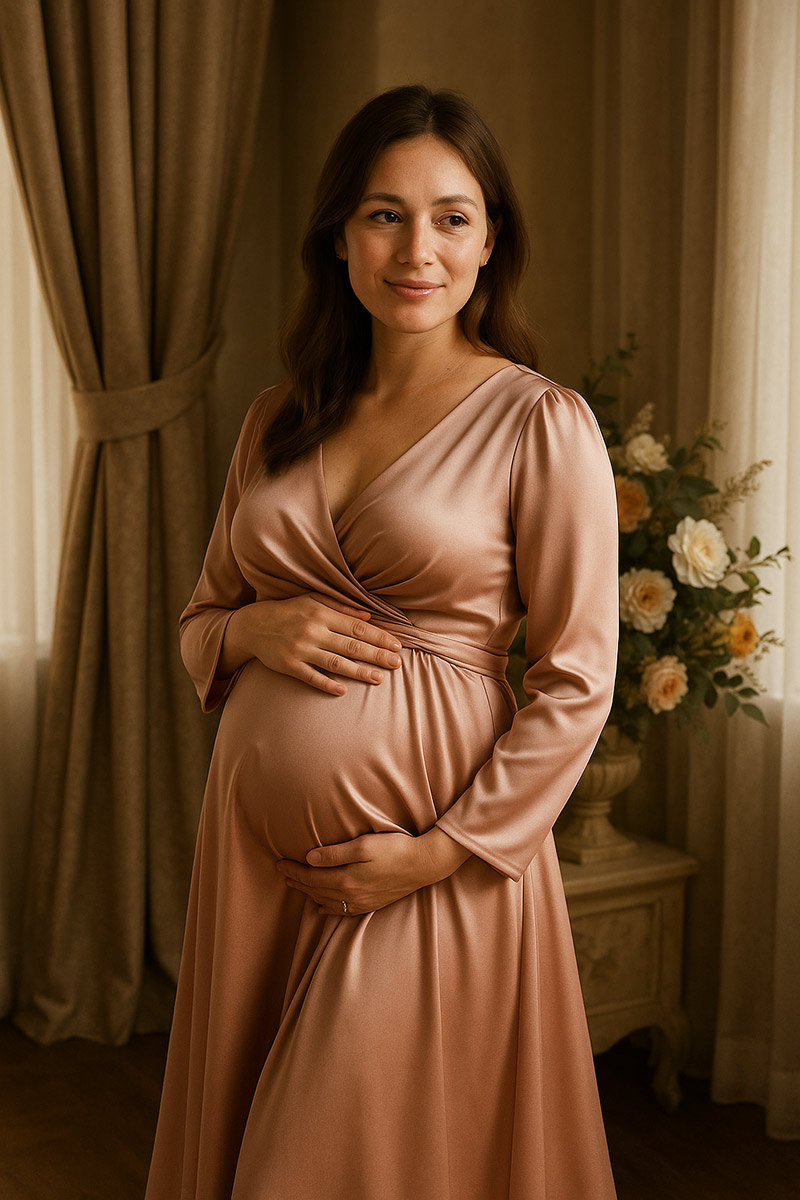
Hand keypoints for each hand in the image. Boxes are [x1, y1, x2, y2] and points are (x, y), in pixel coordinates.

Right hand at [220, 593, 402, 694]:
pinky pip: (311, 676)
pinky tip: (343, 691)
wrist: (252, 626)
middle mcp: (313, 631)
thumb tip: (368, 616)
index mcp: (321, 614)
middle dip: (376, 655)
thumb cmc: (288, 612)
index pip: (357, 627)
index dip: (379, 637)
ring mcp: (301, 650)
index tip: (396, 645)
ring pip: (336, 663)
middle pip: (351, 645)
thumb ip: (341, 607)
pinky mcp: (289, 666)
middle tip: (397, 664)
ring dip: (359, 671)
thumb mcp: (312, 601)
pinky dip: (327, 684)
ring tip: (379, 678)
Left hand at [276, 828, 471, 915]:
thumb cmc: (395, 849)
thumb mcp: (363, 845)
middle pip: (316, 890)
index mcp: (346, 879)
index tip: (279, 863)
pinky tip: (321, 907)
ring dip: (309, 893)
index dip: (293, 870)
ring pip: (326, 901)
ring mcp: (361, 903)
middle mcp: (351, 896)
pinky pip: (342, 911)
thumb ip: (335, 854)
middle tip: (282, 873)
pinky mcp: (371, 904)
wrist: (423, 864)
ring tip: (296, 886)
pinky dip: (328, 908)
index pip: (311, 876)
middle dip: (297, 881)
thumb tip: (309, 859)